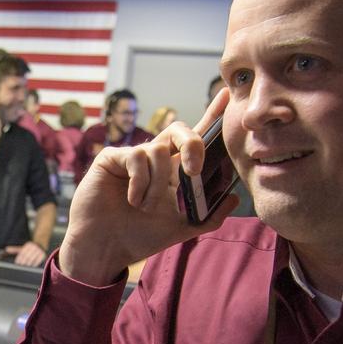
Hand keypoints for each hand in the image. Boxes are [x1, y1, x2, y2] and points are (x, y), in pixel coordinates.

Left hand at [9, 241, 46, 266]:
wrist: (41, 244)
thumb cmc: (30, 248)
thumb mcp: (22, 247)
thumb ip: (15, 249)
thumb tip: (6, 249)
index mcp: (28, 245)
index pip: (22, 253)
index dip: (19, 258)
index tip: (17, 263)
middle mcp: (33, 247)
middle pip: (27, 256)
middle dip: (24, 262)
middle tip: (21, 266)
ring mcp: (39, 250)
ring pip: (32, 259)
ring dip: (29, 264)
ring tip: (26, 267)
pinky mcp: (43, 254)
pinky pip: (38, 260)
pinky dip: (35, 263)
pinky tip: (32, 266)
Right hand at [58, 89, 236, 285]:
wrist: (106, 247)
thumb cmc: (139, 236)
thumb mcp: (181, 228)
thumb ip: (209, 216)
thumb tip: (235, 198)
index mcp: (172, 171)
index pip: (196, 139)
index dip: (211, 116)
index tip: (227, 95)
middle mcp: (154, 159)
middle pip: (179, 130)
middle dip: (192, 144)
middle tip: (193, 170)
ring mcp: (133, 156)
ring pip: (158, 150)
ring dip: (157, 184)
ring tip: (146, 207)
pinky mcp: (113, 158)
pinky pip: (136, 157)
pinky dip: (140, 182)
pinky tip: (132, 200)